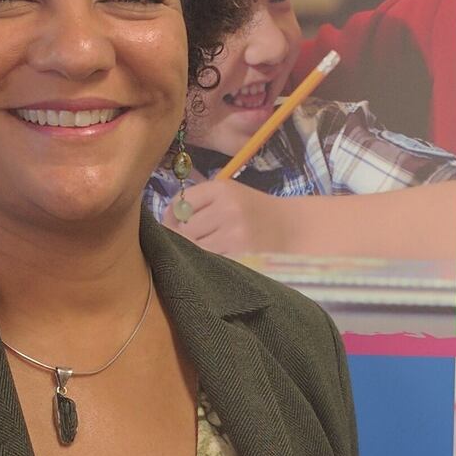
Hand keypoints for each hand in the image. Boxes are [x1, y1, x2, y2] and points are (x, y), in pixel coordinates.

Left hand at [163, 178, 291, 254]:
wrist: (292, 229)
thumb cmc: (253, 211)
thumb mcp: (229, 195)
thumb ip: (197, 203)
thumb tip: (163, 222)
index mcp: (222, 188)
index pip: (179, 205)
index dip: (171, 219)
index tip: (174, 228)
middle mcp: (228, 209)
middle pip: (182, 231)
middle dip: (180, 240)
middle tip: (187, 246)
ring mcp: (236, 235)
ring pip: (194, 250)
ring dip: (193, 256)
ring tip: (203, 255)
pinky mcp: (242, 257)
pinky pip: (210, 264)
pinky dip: (207, 266)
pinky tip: (214, 264)